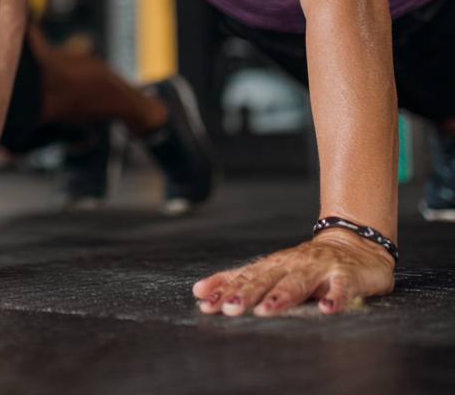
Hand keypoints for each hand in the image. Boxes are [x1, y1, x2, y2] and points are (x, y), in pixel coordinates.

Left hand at [193, 229, 395, 315]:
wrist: (356, 245)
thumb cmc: (309, 265)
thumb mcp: (275, 272)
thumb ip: (242, 282)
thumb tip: (200, 291)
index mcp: (273, 265)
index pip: (244, 277)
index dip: (223, 289)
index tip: (205, 302)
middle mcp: (292, 264)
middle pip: (265, 279)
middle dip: (246, 293)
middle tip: (229, 308)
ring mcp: (318, 268)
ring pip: (297, 282)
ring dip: (281, 296)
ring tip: (265, 310)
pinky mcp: (346, 276)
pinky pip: (341, 289)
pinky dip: (335, 299)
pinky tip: (326, 310)